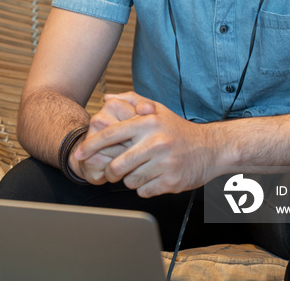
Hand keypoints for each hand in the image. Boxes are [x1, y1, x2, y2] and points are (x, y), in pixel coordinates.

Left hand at [75, 91, 215, 196]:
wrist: (210, 148)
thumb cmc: (179, 130)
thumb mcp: (157, 110)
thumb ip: (131, 101)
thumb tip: (107, 98)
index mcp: (148, 123)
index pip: (111, 135)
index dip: (90, 146)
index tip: (79, 154)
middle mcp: (155, 141)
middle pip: (116, 165)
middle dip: (111, 171)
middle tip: (114, 170)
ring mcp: (163, 163)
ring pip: (129, 180)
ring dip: (131, 178)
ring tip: (143, 168)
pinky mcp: (170, 181)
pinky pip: (143, 191)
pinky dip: (145, 187)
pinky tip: (154, 176)